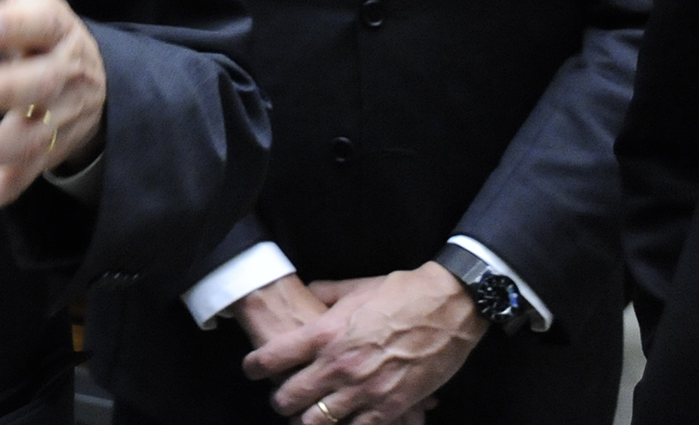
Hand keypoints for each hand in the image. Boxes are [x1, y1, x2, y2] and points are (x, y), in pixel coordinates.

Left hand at [0, 0, 106, 235]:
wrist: (95, 85)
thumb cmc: (40, 20)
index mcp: (54, 28)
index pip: (41, 25)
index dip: (17, 26)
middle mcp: (58, 79)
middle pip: (37, 89)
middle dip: (3, 92)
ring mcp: (50, 126)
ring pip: (22, 143)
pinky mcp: (35, 161)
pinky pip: (14, 186)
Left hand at [245, 263, 482, 423]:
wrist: (447, 307)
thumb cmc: (400, 292)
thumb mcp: (352, 287)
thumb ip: (323, 294)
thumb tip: (307, 292)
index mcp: (324, 333)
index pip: (272, 357)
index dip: (254, 367)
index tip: (251, 370)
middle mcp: (338, 365)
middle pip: (289, 397)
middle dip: (280, 400)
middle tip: (280, 398)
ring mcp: (364, 390)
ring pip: (318, 421)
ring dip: (307, 420)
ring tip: (306, 417)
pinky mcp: (390, 407)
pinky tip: (341, 424)